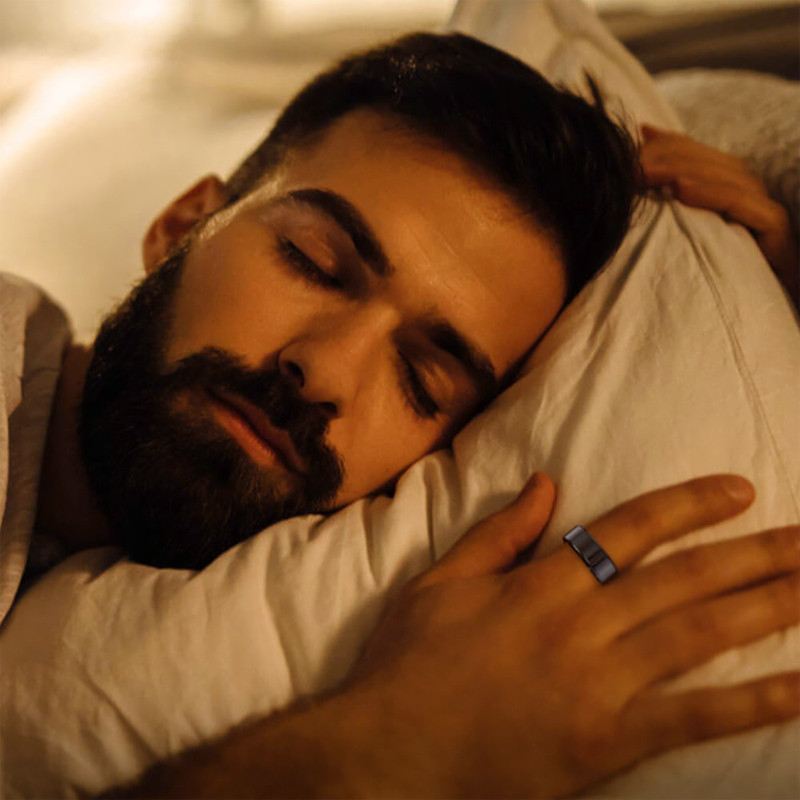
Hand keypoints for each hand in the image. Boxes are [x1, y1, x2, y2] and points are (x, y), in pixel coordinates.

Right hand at [108, 474, 798, 798]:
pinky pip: (690, 720)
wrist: (389, 755)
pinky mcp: (605, 745)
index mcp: (537, 584)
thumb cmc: (408, 665)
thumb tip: (547, 482)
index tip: (739, 490)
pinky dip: (749, 704)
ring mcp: (596, 686)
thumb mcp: (438, 582)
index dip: (689, 505)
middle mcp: (577, 627)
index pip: (629, 529)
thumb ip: (498, 532)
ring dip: (764, 608)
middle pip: (681, 579)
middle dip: (753, 552)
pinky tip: (798, 688)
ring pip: (696, 637)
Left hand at [639, 125, 797, 302]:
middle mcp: (749, 198)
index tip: (633, 138)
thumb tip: (639, 142)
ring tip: (646, 173)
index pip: (699, 154)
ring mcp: (766, 214)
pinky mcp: (777, 232)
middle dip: (669, 157)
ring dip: (683, 171)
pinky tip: (680, 192)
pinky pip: (747, 205)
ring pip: (730, 177)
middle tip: (629, 162)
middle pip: (713, 162)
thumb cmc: (692, 285)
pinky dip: (714, 195)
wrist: (739, 325)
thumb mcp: (667, 236)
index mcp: (726, 194)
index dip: (667, 143)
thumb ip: (658, 196)